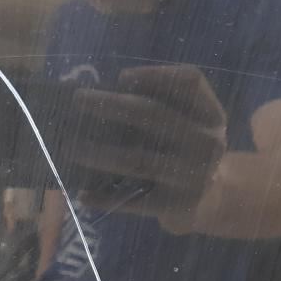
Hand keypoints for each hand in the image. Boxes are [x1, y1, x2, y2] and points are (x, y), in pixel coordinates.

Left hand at [69, 64, 226, 230]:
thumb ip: (161, 107)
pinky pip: (132, 200)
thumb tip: (100, 96)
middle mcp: (206, 143)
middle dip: (111, 105)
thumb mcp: (189, 125)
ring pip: (136, 159)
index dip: (155, 75)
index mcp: (210, 116)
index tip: (121, 77)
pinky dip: (104, 197)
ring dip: (97, 152)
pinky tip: (83, 194)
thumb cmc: (186, 152)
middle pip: (154, 115)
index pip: (190, 82)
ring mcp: (192, 176)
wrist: (212, 200)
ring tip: (69, 147)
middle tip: (78, 100)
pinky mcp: (175, 205)